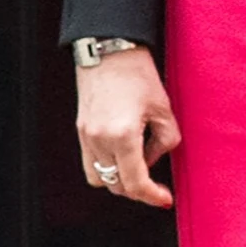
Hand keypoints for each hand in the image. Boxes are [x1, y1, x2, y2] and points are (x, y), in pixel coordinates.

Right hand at [74, 47, 179, 207]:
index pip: (135, 183)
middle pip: (116, 186)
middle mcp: (99, 140)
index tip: (165, 199)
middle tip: (157, 186)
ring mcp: (86, 136)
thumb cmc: (137, 72)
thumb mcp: (163, 108)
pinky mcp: (80, 129)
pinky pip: (90, 162)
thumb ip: (164, 141)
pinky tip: (123, 154)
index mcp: (122, 135)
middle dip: (138, 190)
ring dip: (119, 181)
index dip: (152, 196)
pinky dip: (107, 166)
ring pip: (100, 178)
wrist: (108, 47)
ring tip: (138, 168)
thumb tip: (154, 160)